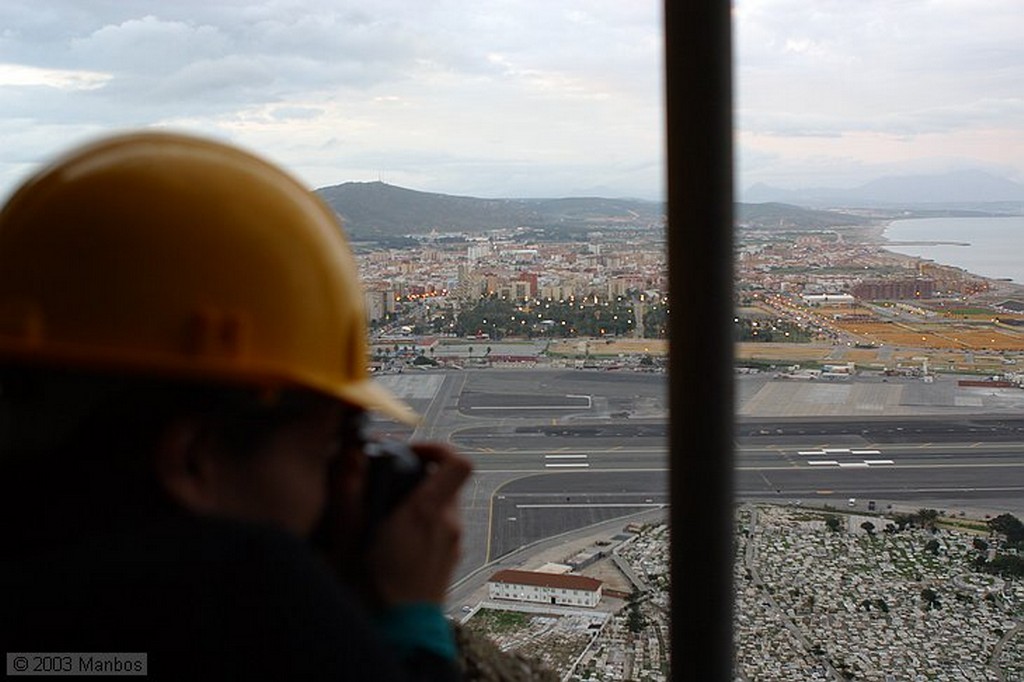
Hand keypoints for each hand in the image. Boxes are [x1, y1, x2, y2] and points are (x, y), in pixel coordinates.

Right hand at [364, 443, 471, 605]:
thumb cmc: (378, 593)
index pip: (457, 462)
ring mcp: (453, 542)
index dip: (436, 448)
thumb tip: (349, 459)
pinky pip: (441, 527)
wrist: (403, 633)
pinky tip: (396, 540)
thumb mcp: (351, 539)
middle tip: (388, 484)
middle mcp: (448, 524)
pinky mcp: (451, 558)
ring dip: (419, 501)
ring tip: (387, 515)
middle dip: (419, 476)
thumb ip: (349, 496)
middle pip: (446, 481)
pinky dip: (424, 523)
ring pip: (443, 504)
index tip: (410, 452)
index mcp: (427, 512)